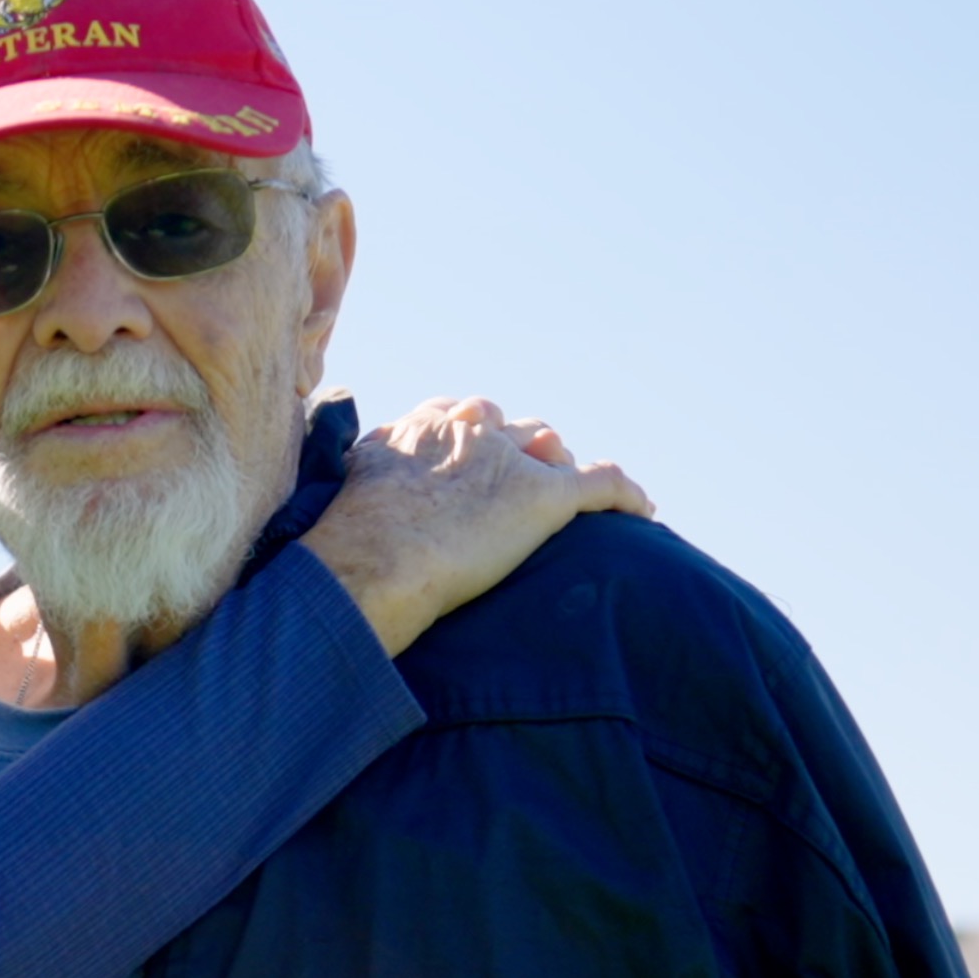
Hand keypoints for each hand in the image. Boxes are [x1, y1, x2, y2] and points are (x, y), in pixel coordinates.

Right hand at [295, 396, 647, 656]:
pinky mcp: (543, 496)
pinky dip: (626, 494)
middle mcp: (467, 432)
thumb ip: (353, 487)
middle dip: (516, 445)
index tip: (468, 459)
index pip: (454, 416)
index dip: (469, 438)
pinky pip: (601, 484)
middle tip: (521, 475)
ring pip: (551, 448)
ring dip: (560, 465)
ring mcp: (509, 460)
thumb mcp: (338, 497)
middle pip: (506, 424)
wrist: (374, 561)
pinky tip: (643, 512)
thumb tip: (335, 522)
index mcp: (419, 429)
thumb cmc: (345, 546)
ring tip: (569, 491)